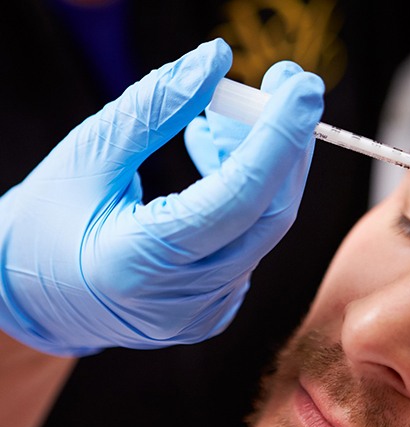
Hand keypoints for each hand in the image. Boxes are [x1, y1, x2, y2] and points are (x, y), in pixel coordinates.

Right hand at [0, 39, 324, 355]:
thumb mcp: (89, 153)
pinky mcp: (211, 312)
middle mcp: (181, 300)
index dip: (278, 138)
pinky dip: (246, 197)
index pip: (237, 197)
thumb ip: (154, 106)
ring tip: (220, 127)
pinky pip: (248, 244)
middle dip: (286, 143)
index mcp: (138, 262)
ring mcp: (201, 313)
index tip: (302, 88)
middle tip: (285, 87)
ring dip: (261, 167)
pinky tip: (217, 168)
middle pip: (268, 214)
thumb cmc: (46, 223)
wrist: (37, 297)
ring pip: (262, 228)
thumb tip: (215, 61)